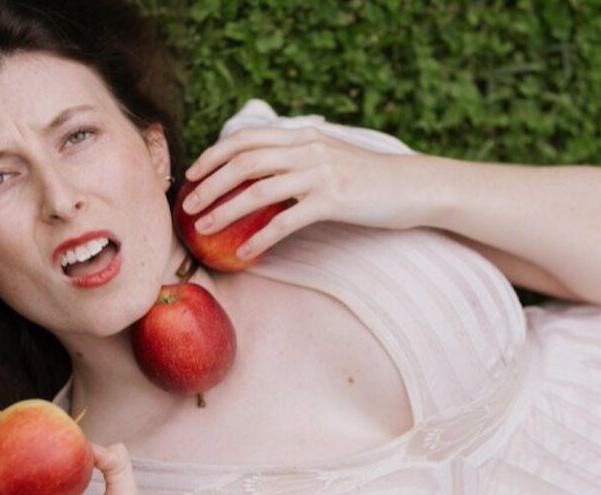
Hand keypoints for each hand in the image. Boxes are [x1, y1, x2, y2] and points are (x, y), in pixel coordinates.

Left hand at [183, 126, 431, 260]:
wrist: (413, 187)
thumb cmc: (369, 179)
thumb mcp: (331, 158)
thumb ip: (298, 159)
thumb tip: (263, 174)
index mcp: (303, 137)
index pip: (247, 138)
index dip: (213, 155)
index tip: (192, 174)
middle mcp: (308, 150)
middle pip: (244, 161)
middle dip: (210, 184)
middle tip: (187, 205)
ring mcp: (320, 174)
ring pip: (259, 190)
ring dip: (225, 210)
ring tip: (203, 229)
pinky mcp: (333, 201)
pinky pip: (287, 221)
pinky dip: (261, 237)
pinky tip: (245, 253)